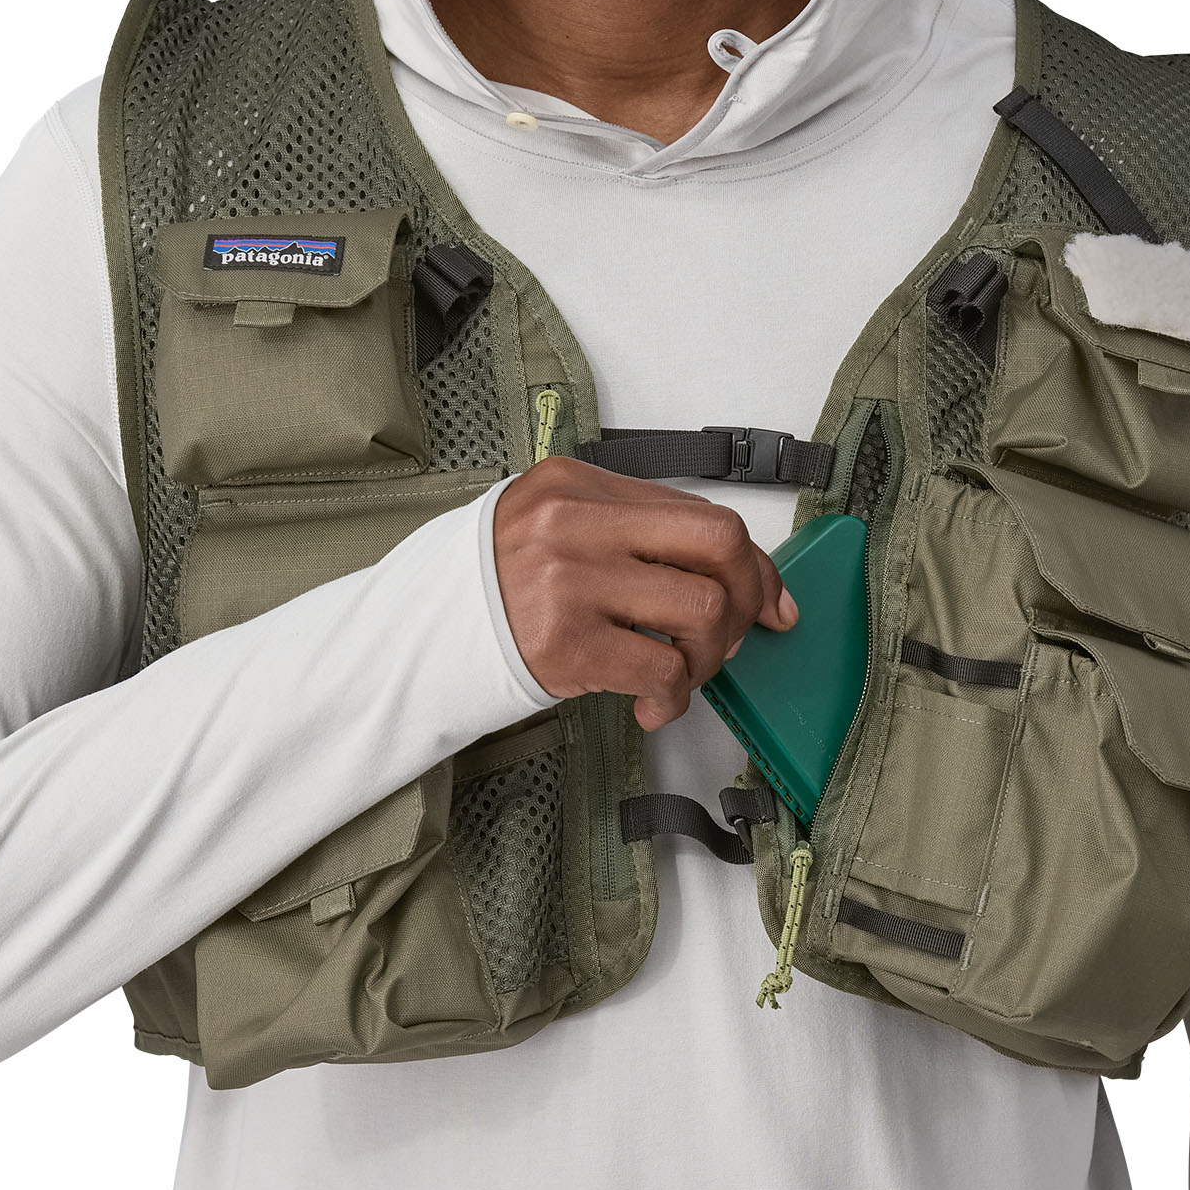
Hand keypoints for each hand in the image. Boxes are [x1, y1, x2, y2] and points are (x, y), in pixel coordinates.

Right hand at [493, 457, 797, 729]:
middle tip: (735, 636)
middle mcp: (576, 522)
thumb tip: (743, 579)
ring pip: (702, 612)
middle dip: (749, 598)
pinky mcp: (565, 644)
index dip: (753, 564)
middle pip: (719, 546)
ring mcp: (570, 581)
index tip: (769, 600)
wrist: (419, 636)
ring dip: (708, 657)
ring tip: (680, 674)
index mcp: (578, 484)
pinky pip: (663, 671)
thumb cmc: (497, 587)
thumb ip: (637, 538)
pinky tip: (652, 704)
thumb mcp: (558, 529)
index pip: (701, 514)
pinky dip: (673, 698)